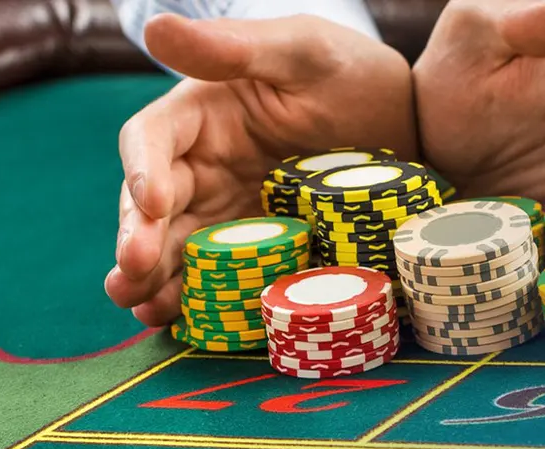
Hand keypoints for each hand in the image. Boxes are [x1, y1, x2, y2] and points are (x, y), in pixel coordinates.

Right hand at [105, 14, 417, 326]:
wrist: (412, 127)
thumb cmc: (350, 71)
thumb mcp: (302, 50)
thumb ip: (233, 46)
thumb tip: (155, 24)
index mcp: (202, 113)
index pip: (151, 139)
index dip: (141, 170)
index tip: (152, 202)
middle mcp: (202, 166)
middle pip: (150, 205)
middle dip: (138, 240)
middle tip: (132, 272)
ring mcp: (226, 214)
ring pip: (174, 248)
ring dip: (152, 280)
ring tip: (143, 308)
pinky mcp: (256, 251)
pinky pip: (217, 278)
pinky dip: (196, 300)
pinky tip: (181, 322)